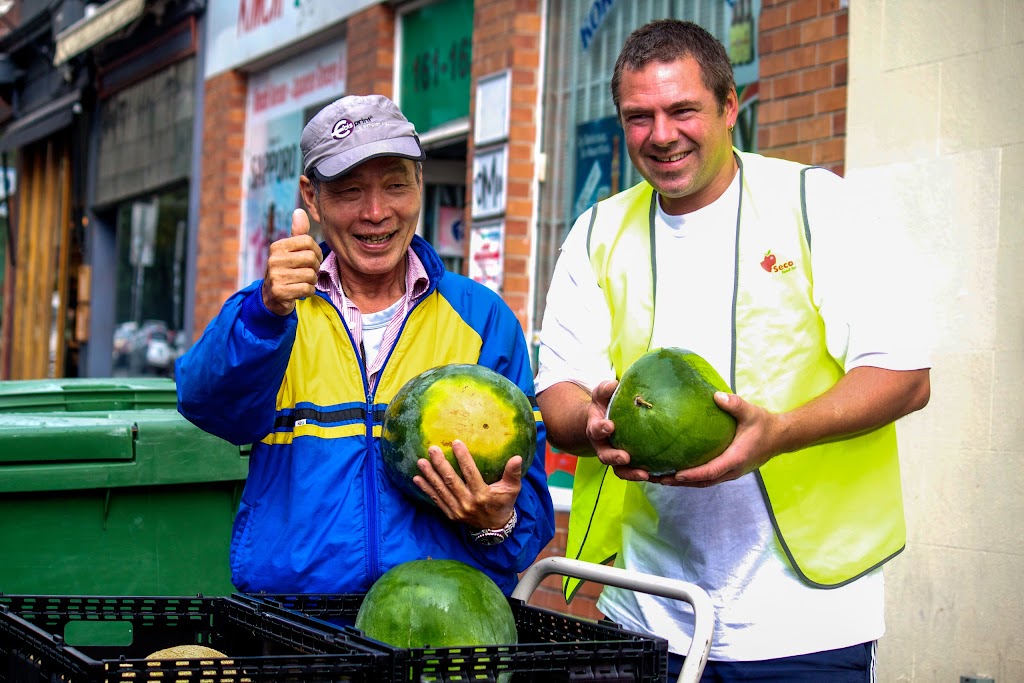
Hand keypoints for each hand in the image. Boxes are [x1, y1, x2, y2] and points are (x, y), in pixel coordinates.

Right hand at [261, 209, 322, 315]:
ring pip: (311, 275)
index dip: (316, 251)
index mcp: (277, 247)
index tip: (312, 258)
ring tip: (303, 281)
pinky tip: (300, 291)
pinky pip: (308, 289)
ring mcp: (275, 276)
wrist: (272, 297)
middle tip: (309, 271)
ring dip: (312, 281)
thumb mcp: (290, 250)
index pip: (308, 241)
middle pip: (311, 258)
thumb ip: (298, 233)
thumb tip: (299, 211)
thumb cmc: (286, 270)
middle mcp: (274, 259)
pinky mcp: (280, 292)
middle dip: (315, 267)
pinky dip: (309, 291)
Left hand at [413, 440, 521, 530]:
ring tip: (421, 462)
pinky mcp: (450, 514)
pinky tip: (417, 479)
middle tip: (432, 449)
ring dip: (430, 476)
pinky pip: (436, 500)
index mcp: (483, 495)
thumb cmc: (504, 503)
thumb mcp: (512, 489)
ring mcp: (457, 510)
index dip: (463, 458)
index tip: (455, 443)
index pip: (471, 474)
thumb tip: (517, 457)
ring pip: (441, 490)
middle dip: (440, 465)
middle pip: (452, 481)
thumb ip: (513, 473)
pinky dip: (426, 489)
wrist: (494, 528)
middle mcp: (468, 503)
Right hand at [587, 380, 650, 482]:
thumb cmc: (605, 404)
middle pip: (605, 456)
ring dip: (630, 473)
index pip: (595, 429)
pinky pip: (633, 472)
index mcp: (595, 429)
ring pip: (619, 470)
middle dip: (614, 457)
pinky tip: (659, 475)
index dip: (601, 429)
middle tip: (626, 457)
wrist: (603, 421)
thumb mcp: (602, 394)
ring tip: (645, 474)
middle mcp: (602, 446)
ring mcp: (614, 457)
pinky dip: (643, 475)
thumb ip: (605, 389)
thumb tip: (614, 384)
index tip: (609, 426)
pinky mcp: (626, 464)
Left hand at [649, 391, 779, 487]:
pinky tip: (675, 471)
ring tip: (658, 477)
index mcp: (736, 458)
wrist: (780, 437)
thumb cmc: (764, 424)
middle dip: (678, 482)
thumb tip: (716, 396)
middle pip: (702, 482)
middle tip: (655, 478)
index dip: (692, 474)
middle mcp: (732, 470)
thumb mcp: (751, 412)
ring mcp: (730, 473)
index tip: (674, 475)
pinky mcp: (728, 470)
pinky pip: (707, 478)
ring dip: (681, 482)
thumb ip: (735, 404)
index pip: (711, 471)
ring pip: (703, 482)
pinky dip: (690, 478)